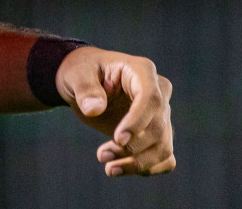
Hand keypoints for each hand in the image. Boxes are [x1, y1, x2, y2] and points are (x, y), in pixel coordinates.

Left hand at [55, 46, 174, 176]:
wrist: (85, 82)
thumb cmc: (82, 72)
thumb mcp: (76, 74)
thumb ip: (85, 88)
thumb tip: (94, 109)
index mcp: (142, 71)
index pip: (151, 99)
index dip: (138, 122)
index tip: (118, 139)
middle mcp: (159, 92)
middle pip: (158, 128)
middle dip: (131, 148)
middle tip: (101, 156)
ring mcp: (161, 114)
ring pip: (163, 147)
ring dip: (138, 163)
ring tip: (109, 168)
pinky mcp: (157, 133)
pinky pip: (165, 158)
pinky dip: (148, 168)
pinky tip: (122, 169)